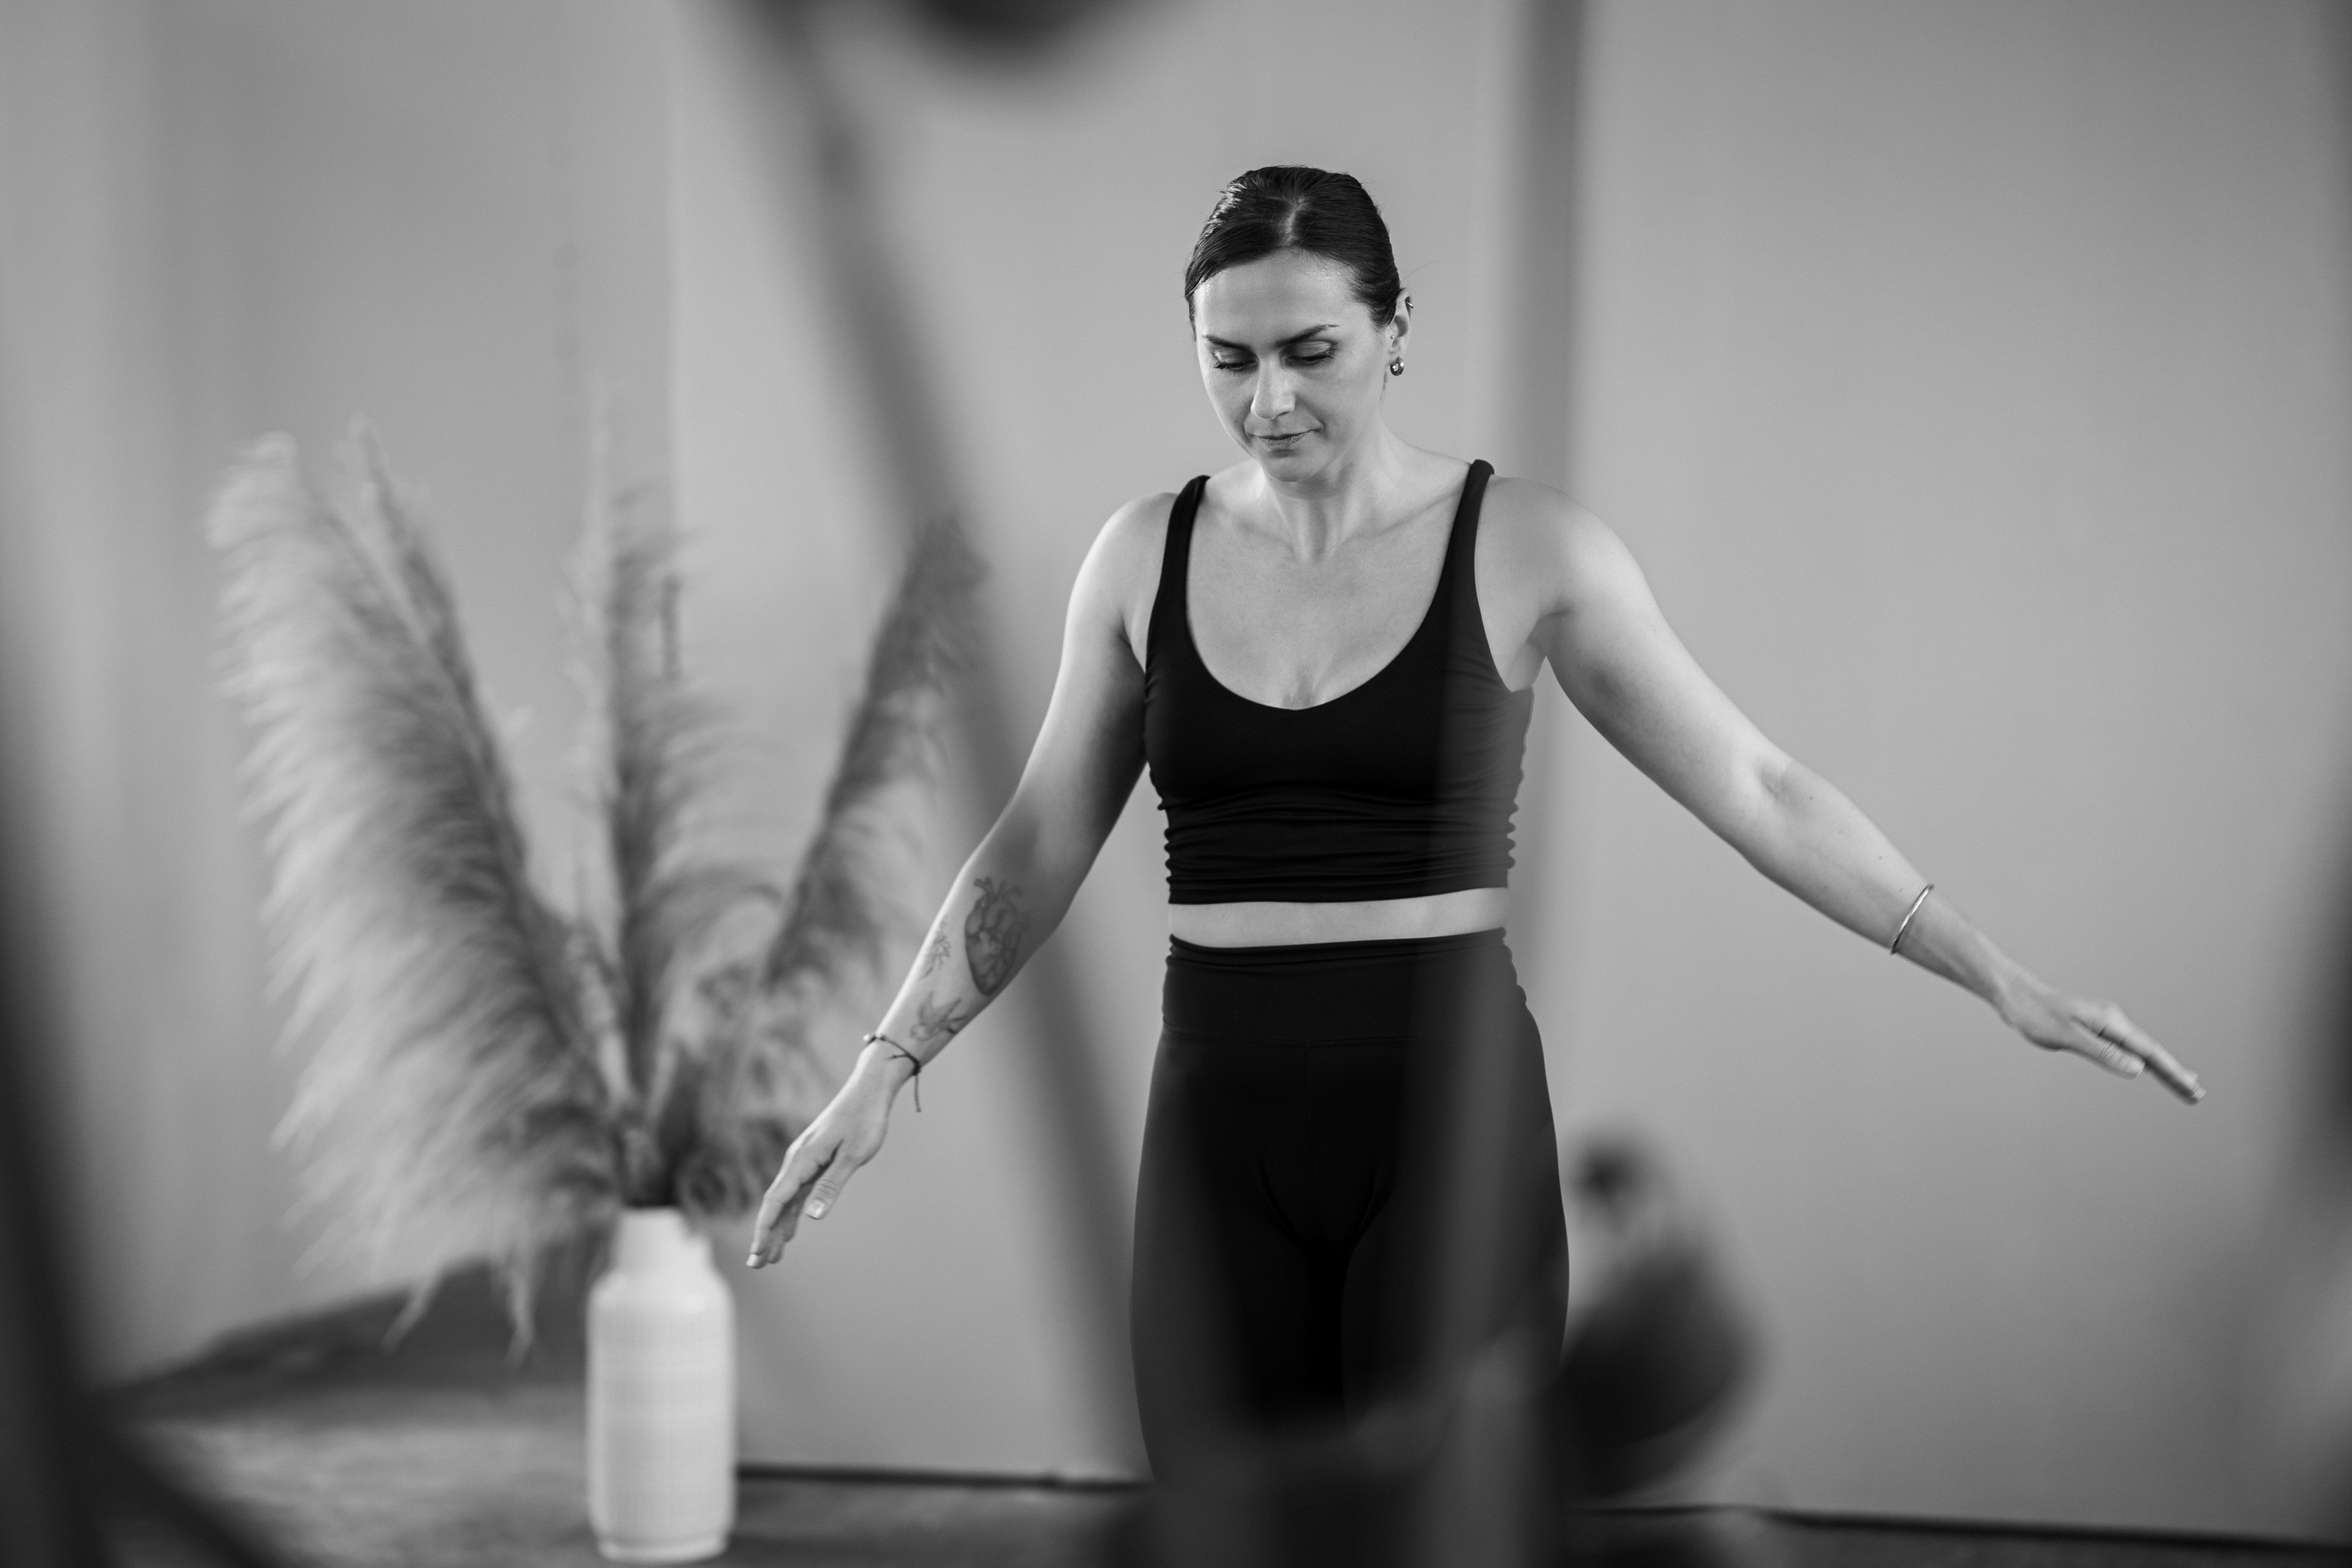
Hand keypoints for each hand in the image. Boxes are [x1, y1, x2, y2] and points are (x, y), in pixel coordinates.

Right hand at [743, 1047, 904, 1267]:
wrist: (868, 1090)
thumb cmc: (864, 1120)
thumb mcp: (854, 1154)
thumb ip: (832, 1184)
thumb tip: (812, 1216)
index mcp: (803, 1160)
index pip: (776, 1200)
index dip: (765, 1228)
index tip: (757, 1253)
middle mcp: (797, 1161)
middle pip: (775, 1205)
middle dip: (765, 1235)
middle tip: (756, 1265)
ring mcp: (804, 1161)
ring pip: (785, 1202)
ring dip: (777, 1230)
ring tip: (770, 1258)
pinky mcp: (814, 1161)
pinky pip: (797, 1193)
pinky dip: (791, 1215)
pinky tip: (789, 1233)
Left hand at [1998, 979, 2202, 1104]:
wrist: (2016, 995)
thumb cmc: (2036, 1014)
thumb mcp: (2068, 1036)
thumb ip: (2103, 1053)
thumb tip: (2137, 1070)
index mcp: (2111, 1022)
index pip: (2150, 1052)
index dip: (2173, 1072)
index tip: (2193, 1088)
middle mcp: (2113, 1021)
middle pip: (2151, 1052)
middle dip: (2175, 1073)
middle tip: (2198, 1095)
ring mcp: (2104, 1024)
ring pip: (2140, 1050)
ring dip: (2161, 1068)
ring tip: (2184, 1084)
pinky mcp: (2094, 1029)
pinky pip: (2124, 1048)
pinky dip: (2140, 1060)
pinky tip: (2145, 1067)